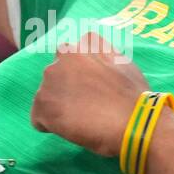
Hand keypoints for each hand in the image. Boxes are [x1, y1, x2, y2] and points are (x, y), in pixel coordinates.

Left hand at [30, 33, 149, 157]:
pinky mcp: (43, 104)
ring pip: (46, 96)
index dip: (79, 76)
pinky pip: (39, 118)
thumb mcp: (123, 63)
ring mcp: (50, 79)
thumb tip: (95, 62)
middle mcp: (63, 55)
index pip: (71, 56)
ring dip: (58, 106)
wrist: (132, 120)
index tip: (90, 89)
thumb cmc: (135, 96)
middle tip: (85, 106)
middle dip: (65, 89)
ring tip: (79, 120)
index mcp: (85, 43)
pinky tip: (70, 130)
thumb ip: (104, 57)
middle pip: (56, 75)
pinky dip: (50, 126)